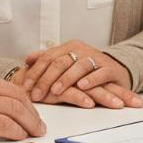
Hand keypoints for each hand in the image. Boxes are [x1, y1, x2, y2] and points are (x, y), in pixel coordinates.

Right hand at [0, 66, 46, 142]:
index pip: (8, 86)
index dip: (23, 101)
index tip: (29, 112)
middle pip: (17, 96)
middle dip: (32, 112)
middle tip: (39, 125)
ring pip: (15, 109)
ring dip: (29, 123)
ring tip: (35, 133)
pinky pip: (4, 125)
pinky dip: (15, 131)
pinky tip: (19, 137)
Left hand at [22, 41, 142, 109]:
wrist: (117, 69)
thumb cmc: (88, 70)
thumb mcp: (68, 63)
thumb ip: (48, 60)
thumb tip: (27, 59)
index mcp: (69, 48)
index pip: (48, 57)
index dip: (35, 72)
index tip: (25, 86)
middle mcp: (82, 50)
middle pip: (60, 62)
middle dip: (46, 79)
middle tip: (37, 95)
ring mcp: (97, 58)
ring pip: (79, 66)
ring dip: (66, 79)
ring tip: (56, 91)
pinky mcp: (111, 69)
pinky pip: (100, 73)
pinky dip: (90, 80)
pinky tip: (82, 87)